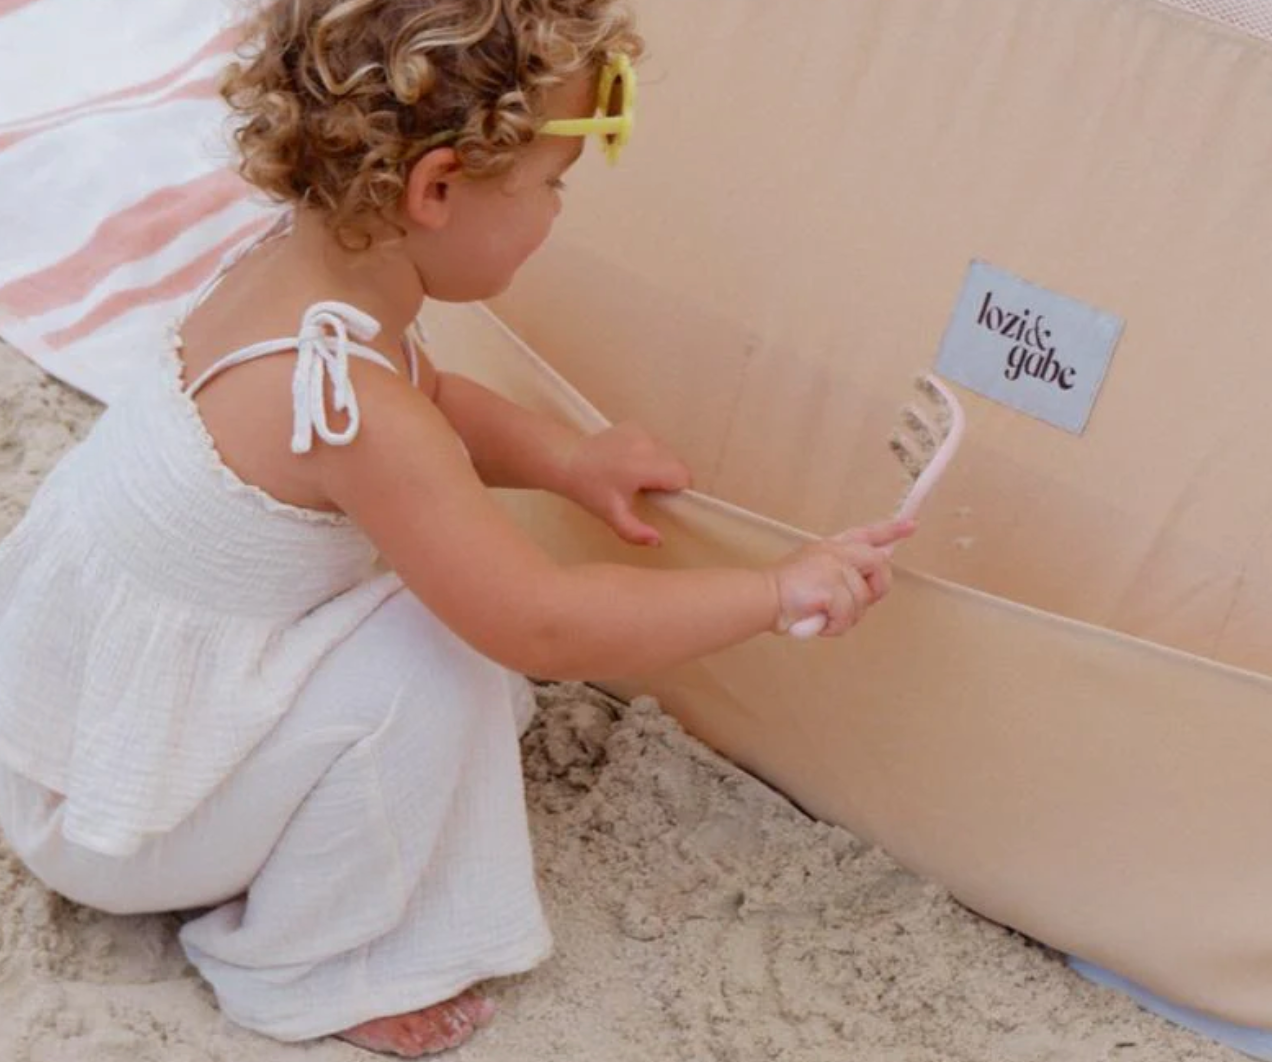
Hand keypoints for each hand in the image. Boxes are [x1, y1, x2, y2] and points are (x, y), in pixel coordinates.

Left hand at [563, 422, 691, 545]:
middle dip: (670, 480)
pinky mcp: (635, 426)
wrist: (566, 460)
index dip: (677, 491)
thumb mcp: (612, 515)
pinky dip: (650, 454)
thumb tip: (658, 541)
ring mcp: (642, 432)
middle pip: (678, 464)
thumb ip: (635, 532)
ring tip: (636, 478)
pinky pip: (655, 444)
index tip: (661, 499)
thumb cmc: (588, 489)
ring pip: (668, 453)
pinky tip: (629, 463)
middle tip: (647, 492)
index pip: (682, 476)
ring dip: (661, 466)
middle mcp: (648, 445)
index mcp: (645, 466)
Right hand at [770, 518, 915, 636]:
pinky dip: (835, 626)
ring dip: (846, 616)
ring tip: (822, 614)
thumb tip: (871, 575)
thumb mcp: (815, 572)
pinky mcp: (832, 585)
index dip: (890, 530)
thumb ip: (842, 572)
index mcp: (831, 548)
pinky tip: (819, 621)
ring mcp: (834, 566)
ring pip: (863, 598)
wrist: (763, 598)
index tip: (911, 526)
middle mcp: (835, 552)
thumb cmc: (785, 593)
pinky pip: (849, 614)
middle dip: (876, 588)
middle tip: (852, 604)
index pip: (866, 534)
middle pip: (879, 564)